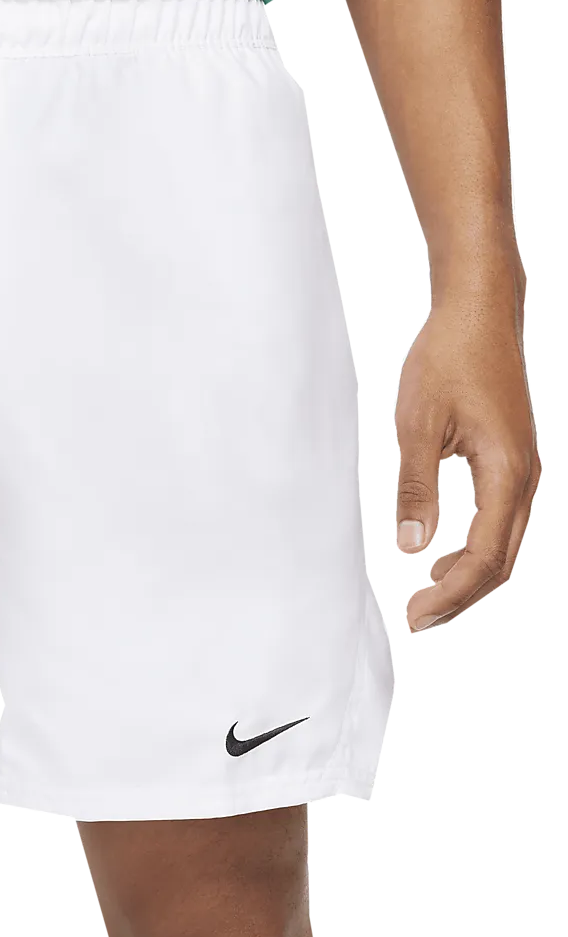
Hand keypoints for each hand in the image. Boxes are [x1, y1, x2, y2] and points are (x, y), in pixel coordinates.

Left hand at [394, 265, 539, 633]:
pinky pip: (501, 522)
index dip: (449, 594)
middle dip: (460, 597)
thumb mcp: (417, 427)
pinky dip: (475, 550)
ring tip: (428, 597)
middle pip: (501, 561)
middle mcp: (525, 479)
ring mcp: (523, 471)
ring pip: (504, 544)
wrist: (479, 316)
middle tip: (417, 619)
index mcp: (506, 474)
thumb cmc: (448, 361)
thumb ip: (417, 489)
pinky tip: (443, 557)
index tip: (415, 616)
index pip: (483, 557)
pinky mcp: (512, 463)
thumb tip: (411, 546)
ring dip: (468, 576)